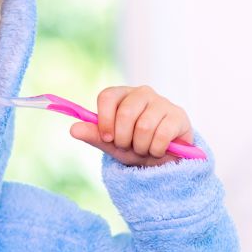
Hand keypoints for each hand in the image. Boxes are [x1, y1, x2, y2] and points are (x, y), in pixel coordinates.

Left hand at [69, 85, 194, 166]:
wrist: (162, 158)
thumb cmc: (133, 145)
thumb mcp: (110, 143)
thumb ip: (93, 135)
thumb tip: (73, 129)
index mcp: (121, 95)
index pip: (107, 96)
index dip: (104, 120)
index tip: (107, 138)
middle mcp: (142, 93)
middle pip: (126, 113)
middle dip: (123, 138)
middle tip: (127, 146)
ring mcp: (162, 102)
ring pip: (144, 126)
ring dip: (140, 146)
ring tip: (142, 149)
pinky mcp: (179, 116)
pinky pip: (162, 135)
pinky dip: (155, 149)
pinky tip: (157, 150)